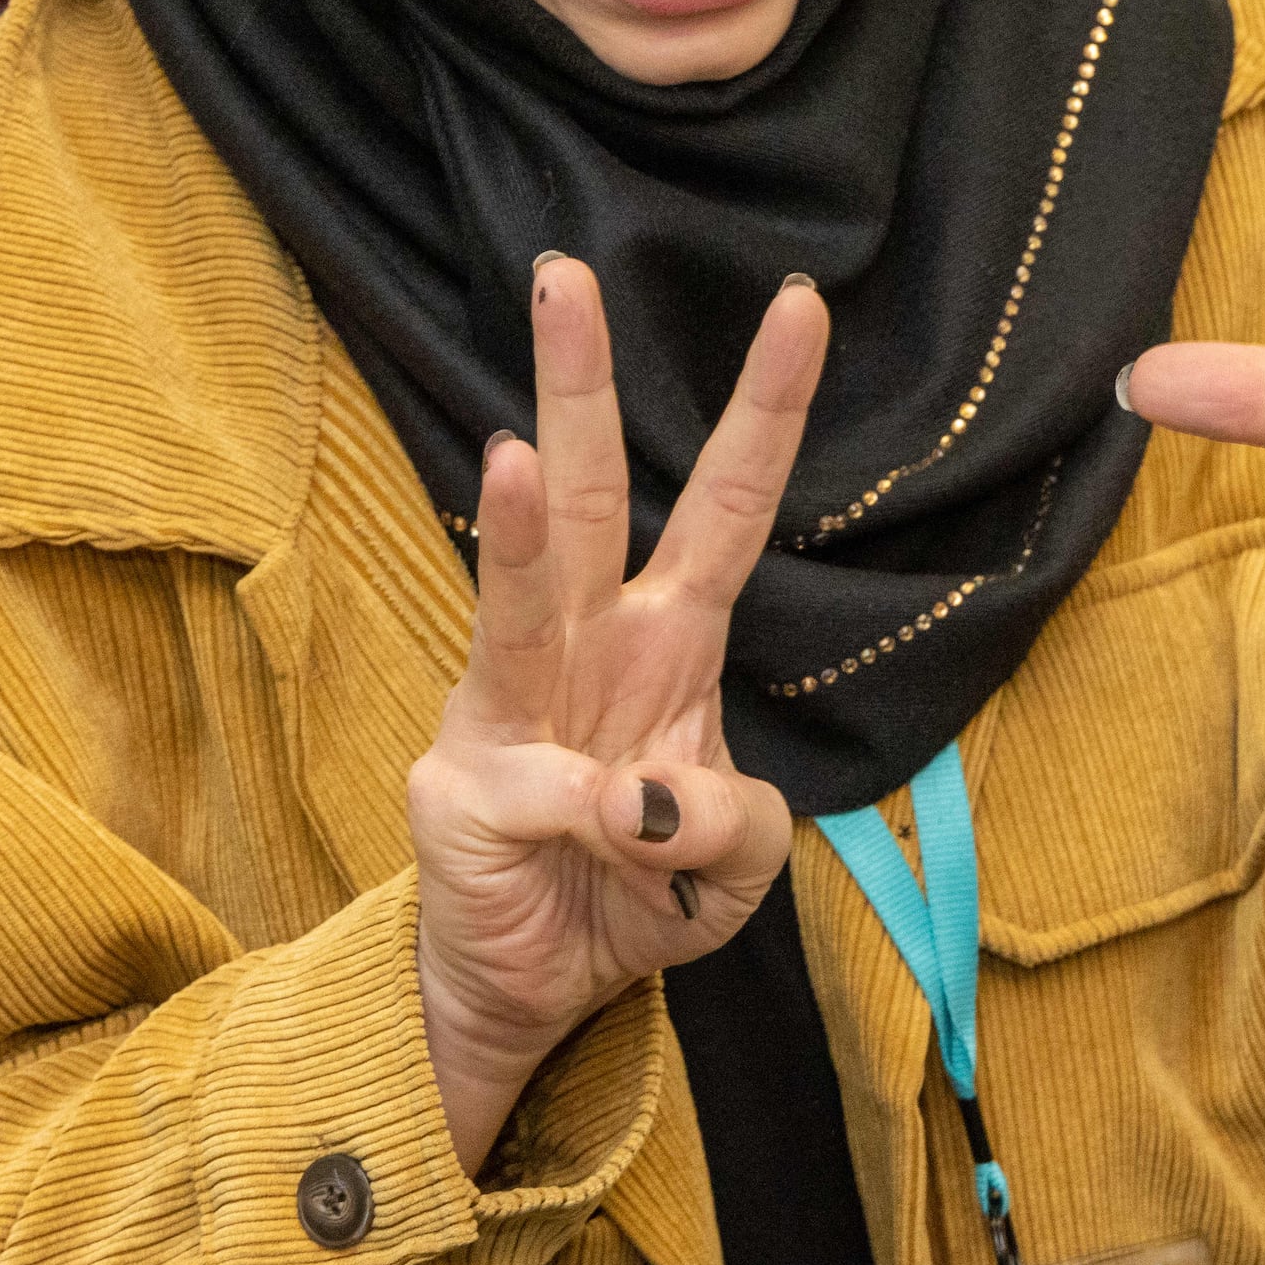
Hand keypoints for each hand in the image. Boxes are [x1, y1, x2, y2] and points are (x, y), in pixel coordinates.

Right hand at [406, 260, 828, 1171]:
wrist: (531, 991)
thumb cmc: (636, 897)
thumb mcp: (736, 874)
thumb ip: (741, 826)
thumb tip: (656, 795)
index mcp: (668, 642)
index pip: (727, 507)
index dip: (766, 412)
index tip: (802, 307)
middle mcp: (587, 647)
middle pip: (594, 495)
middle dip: (579, 382)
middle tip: (565, 274)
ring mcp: (513, 705)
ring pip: (522, 592)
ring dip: (521, 524)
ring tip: (519, 450)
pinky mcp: (462, 784)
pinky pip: (547, 789)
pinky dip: (597, 824)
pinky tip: (612, 843)